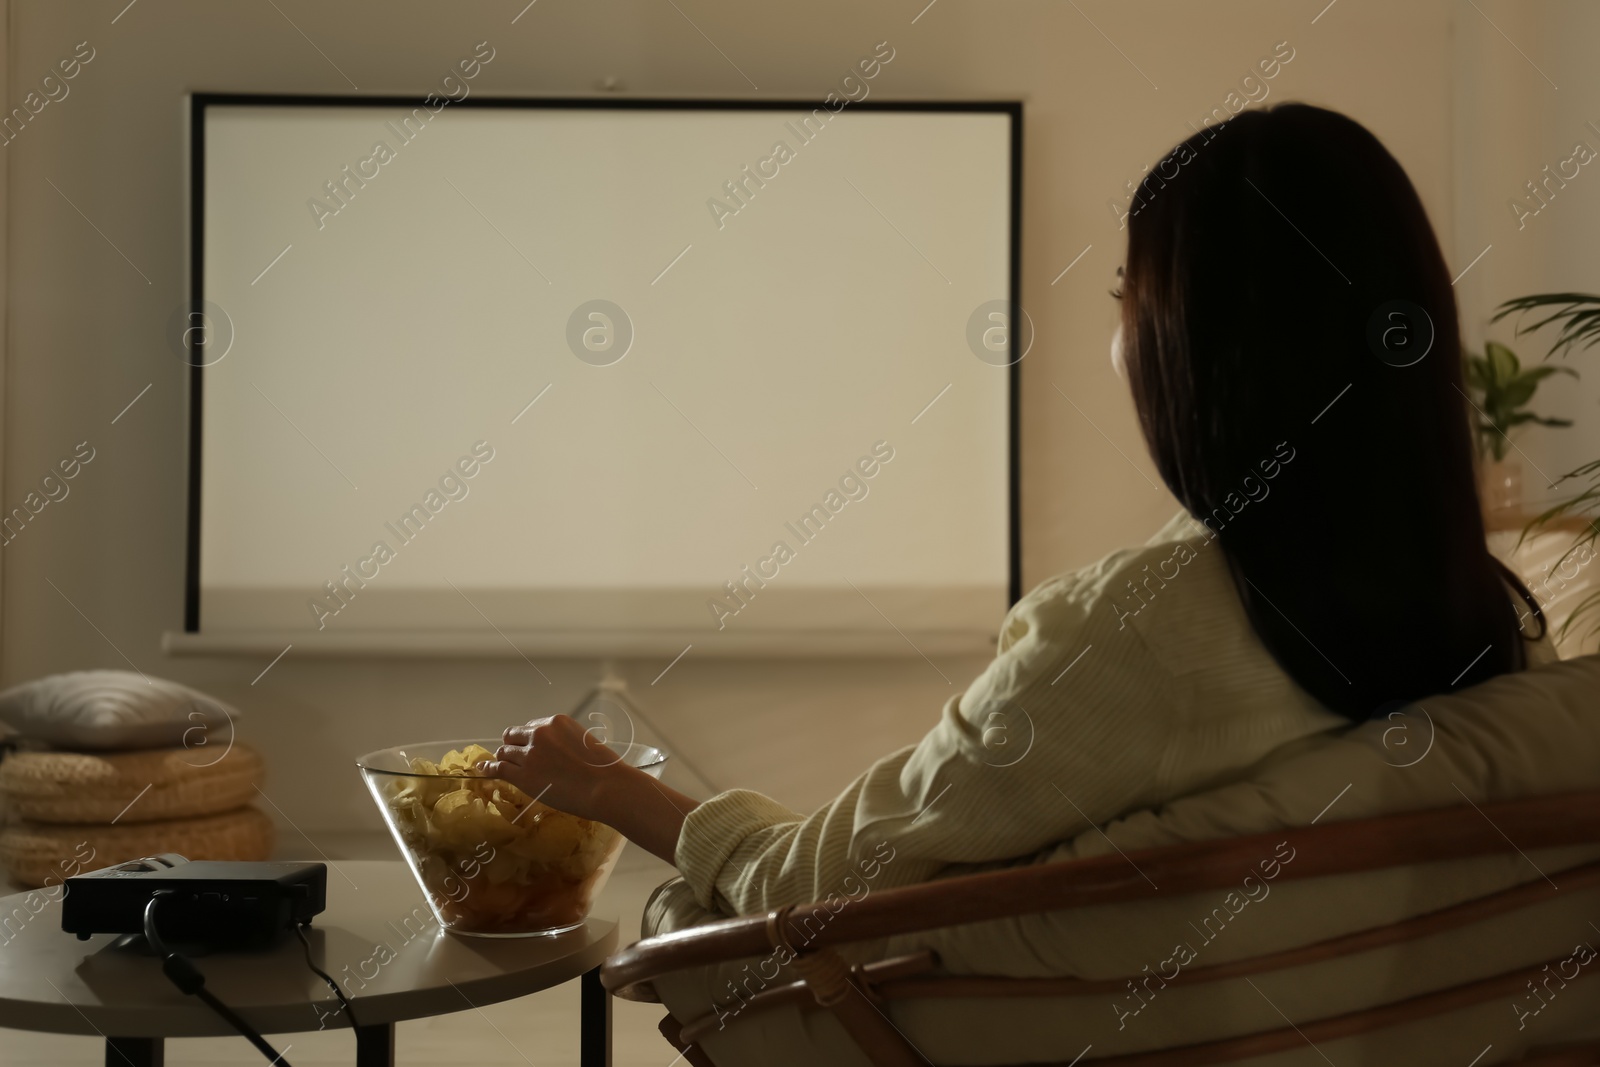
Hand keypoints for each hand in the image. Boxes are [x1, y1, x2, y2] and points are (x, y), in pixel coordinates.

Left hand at [476, 715, 623, 822]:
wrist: (604, 787)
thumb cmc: (604, 768)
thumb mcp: (584, 741)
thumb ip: (564, 741)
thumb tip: (557, 752)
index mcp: (555, 722)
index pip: (532, 726)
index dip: (530, 738)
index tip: (531, 748)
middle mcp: (539, 733)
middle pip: (514, 736)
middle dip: (514, 745)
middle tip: (517, 757)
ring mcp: (529, 754)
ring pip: (504, 751)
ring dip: (504, 758)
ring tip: (502, 764)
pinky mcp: (522, 775)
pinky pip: (498, 768)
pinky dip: (489, 767)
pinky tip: (483, 768)